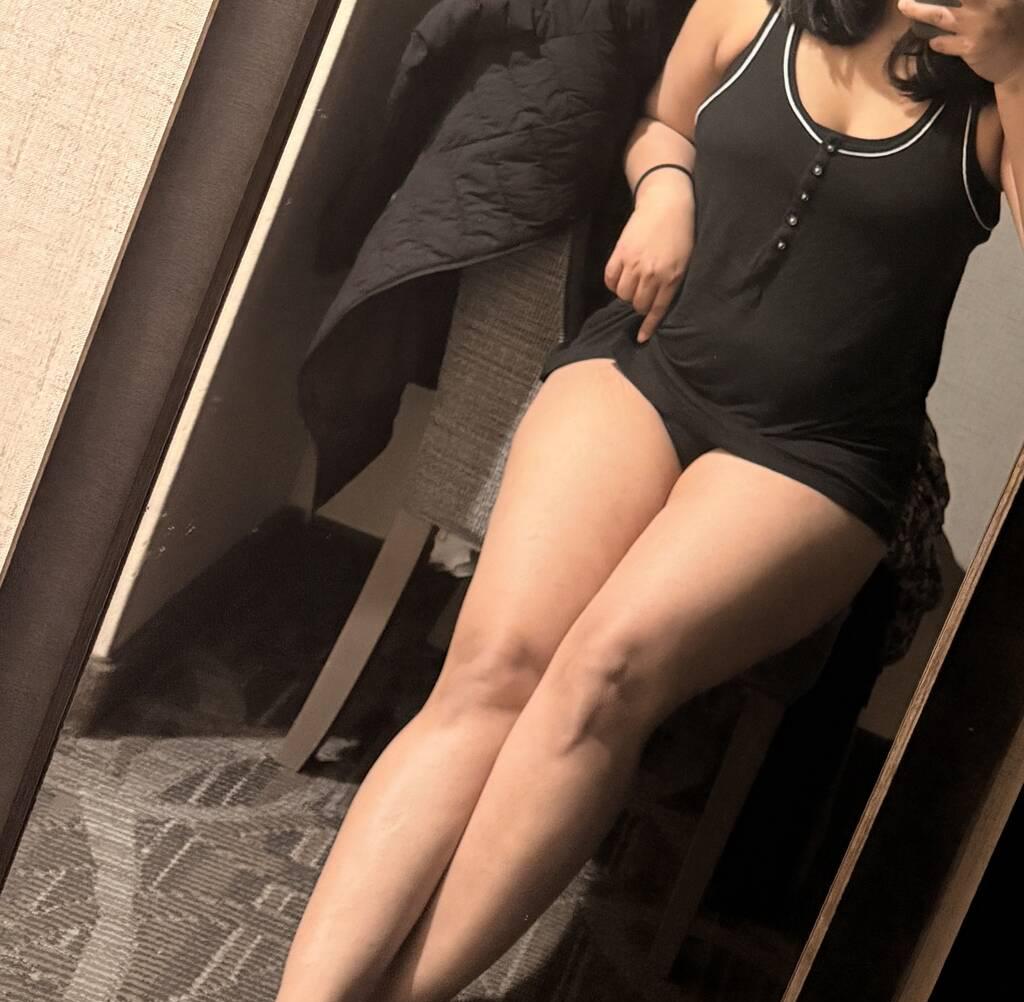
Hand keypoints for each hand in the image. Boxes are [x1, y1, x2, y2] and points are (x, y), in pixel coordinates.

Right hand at [603, 177, 694, 343]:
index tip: (641, 338)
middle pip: (637, 304)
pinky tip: (621, 277)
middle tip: (643, 294)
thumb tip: (659, 305)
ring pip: (623, 294)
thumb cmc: (680, 232)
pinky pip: (610, 280)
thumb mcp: (685, 261)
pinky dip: (614, 283)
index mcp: (672, 277)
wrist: (665, 202)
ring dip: (627, 293)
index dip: (648, 326)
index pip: (657, 309)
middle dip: (639, 304)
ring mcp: (634, 264)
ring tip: (633, 282)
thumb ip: (673, 283)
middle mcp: (652, 273)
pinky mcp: (620, 253)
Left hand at [897, 0, 1023, 87]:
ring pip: (940, 15)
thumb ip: (987, 0)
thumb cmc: (1014, 28)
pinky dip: (934, 40)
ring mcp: (978, 26)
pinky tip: (932, 39)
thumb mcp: (1009, 3)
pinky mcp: (969, 47)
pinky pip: (942, 42)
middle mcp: (989, 6)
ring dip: (917, 10)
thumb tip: (960, 0)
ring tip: (903, 5)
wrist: (1020, 63)